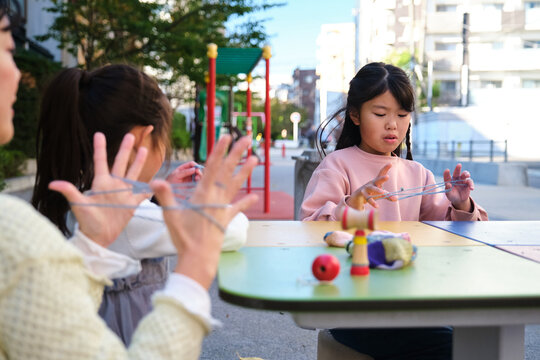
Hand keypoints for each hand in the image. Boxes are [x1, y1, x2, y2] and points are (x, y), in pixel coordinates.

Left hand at [49, 133, 148, 246]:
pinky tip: (157, 181)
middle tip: (131, 135)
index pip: (101, 161)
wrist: (99, 236)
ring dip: (138, 162)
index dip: (100, 148)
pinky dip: (150, 188)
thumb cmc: (87, 220)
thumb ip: (69, 191)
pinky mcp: (132, 204)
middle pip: (121, 163)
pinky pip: (143, 193)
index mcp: (101, 183)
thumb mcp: (78, 204)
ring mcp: (123, 193)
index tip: (99, 134)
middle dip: (125, 149)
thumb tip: (52, 184)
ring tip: (144, 150)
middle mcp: (113, 185)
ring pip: (133, 173)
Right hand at [151, 135, 257, 288]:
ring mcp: (223, 208)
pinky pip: (237, 208)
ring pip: (236, 185)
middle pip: (228, 171)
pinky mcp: (226, 219)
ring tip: (255, 158)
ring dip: (245, 171)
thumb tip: (154, 181)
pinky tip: (255, 197)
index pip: (212, 167)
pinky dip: (245, 202)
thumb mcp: (170, 215)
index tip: (225, 136)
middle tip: (246, 138)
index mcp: (203, 193)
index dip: (219, 150)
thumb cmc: (183, 237)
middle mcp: (216, 197)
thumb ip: (164, 195)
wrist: (199, 258)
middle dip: (237, 153)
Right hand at [347, 163, 396, 208]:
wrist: (358, 197)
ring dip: (377, 190)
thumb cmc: (371, 193)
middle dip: (382, 178)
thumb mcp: (380, 193)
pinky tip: (377, 206)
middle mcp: (372, 183)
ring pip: (372, 189)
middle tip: (387, 176)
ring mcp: (366, 188)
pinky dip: (372, 202)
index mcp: (376, 181)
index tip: (390, 163)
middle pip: (377, 180)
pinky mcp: (363, 194)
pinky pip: (368, 198)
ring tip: (382, 192)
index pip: (381, 174)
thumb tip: (396, 199)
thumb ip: (388, 195)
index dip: (385, 168)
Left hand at [444, 163, 473, 211]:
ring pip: (464, 175)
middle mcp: (456, 179)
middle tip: (459, 165)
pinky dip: (471, 185)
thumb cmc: (452, 196)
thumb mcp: (449, 194)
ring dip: (466, 174)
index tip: (447, 170)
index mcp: (449, 181)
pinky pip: (470, 182)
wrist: (459, 200)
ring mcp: (462, 180)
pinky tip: (471, 188)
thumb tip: (448, 184)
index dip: (446, 173)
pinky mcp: (468, 184)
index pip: (447, 176)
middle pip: (457, 172)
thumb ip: (448, 189)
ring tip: (467, 175)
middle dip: (458, 168)